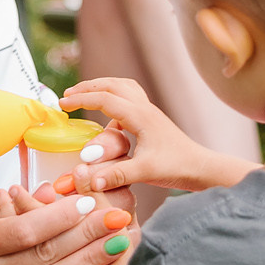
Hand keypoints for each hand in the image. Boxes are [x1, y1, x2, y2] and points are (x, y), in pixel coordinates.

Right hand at [59, 77, 255, 197]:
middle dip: (88, 87)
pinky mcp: (152, 119)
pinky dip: (114, 96)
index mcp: (140, 116)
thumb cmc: (177, 168)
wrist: (202, 168)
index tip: (62, 104)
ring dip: (102, 86)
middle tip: (68, 94)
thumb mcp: (145, 172)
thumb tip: (89, 179)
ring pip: (123, 87)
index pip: (105, 99)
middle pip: (113, 85)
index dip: (81, 99)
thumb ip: (115, 175)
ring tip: (84, 94)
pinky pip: (130, 97)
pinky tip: (106, 112)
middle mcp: (145, 109)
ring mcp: (150, 112)